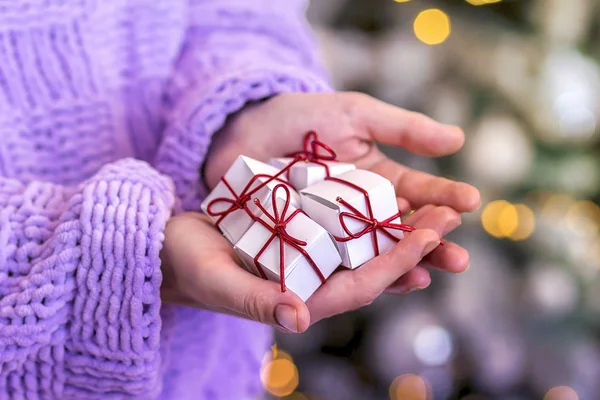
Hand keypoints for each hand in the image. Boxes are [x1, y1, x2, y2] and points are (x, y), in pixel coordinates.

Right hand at [160, 205, 459, 332]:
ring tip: (439, 205)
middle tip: (452, 214)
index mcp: (302, 299)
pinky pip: (349, 231)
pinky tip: (397, 201)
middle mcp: (316, 283)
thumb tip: (299, 317)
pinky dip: (374, 218)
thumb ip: (254, 301)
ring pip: (368, 248)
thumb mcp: (216, 279)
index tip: (429, 236)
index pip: (362, 284)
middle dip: (415, 244)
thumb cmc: (191, 265)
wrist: (175, 248)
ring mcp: (313, 261)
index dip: (397, 262)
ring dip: (403, 229)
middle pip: (376, 266)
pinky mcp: (306, 240)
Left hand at [204, 92, 480, 291]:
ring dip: (406, 266)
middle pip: (407, 232)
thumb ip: (404, 129)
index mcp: (382, 180)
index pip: (422, 192)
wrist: (245, 132)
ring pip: (380, 254)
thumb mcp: (355, 115)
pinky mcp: (314, 248)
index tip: (470, 201)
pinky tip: (382, 283)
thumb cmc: (302, 119)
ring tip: (427, 276)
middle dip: (435, 244)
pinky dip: (363, 274)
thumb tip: (458, 140)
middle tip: (459, 259)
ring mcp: (341, 233)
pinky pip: (341, 264)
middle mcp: (367, 212)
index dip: (446, 197)